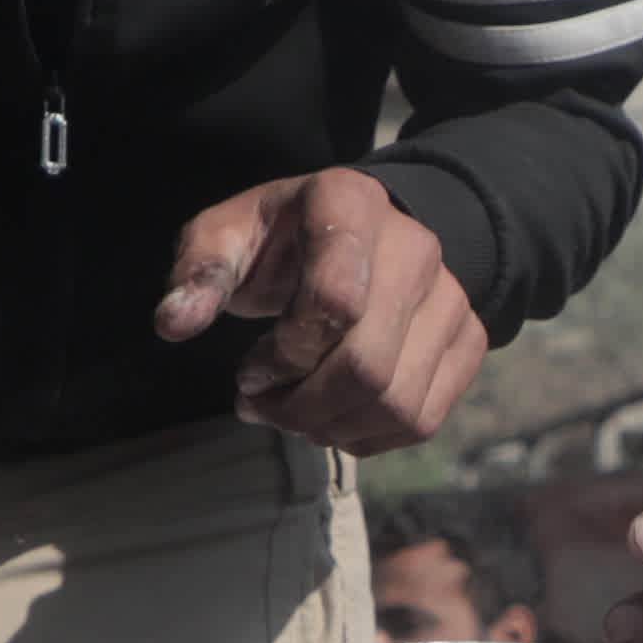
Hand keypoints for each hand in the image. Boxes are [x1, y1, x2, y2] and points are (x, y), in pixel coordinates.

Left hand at [159, 168, 483, 450]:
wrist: (361, 234)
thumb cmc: (280, 240)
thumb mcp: (228, 235)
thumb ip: (199, 272)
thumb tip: (174, 324)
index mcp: (351, 204)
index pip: (335, 301)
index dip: (285, 355)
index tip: (249, 369)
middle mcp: (416, 246)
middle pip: (366, 366)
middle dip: (300, 407)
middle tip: (260, 405)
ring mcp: (451, 296)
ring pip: (396, 403)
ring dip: (329, 430)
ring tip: (290, 416)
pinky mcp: (468, 339)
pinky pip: (422, 420)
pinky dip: (366, 439)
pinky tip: (330, 422)